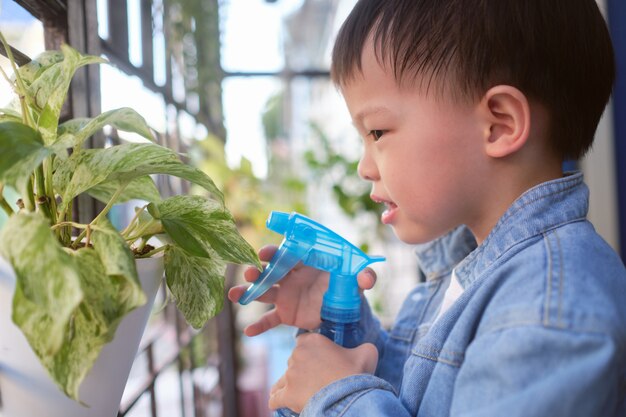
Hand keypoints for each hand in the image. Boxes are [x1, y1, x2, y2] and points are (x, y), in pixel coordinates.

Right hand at [228, 245, 376, 336]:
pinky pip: (271, 320)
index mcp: (305, 262)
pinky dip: (260, 326)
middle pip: (270, 271)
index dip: (275, 252)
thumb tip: (368, 278)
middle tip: (250, 271)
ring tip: (233, 295)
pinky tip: (249, 331)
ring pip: (264, 292)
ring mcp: (286, 295)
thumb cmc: (346, 284)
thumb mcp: (357, 280)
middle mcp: (291, 276)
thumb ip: (363, 276)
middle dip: (258, 271)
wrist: (344, 308)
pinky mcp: (287, 313)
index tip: (265, 253)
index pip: (287, 254)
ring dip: (249, 292)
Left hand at [268, 333, 378, 411]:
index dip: (310, 352)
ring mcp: (290, 374)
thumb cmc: (357, 373)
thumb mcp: (367, 353)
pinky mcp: (287, 394)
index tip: (318, 362)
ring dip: (288, 386)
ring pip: (282, 380)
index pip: (303, 342)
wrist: (349, 395)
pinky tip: (280, 404)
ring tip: (298, 394)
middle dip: (301, 370)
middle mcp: (297, 354)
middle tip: (315, 381)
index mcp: (312, 341)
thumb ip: (363, 346)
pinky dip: (277, 402)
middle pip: (293, 361)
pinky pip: (275, 399)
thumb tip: (366, 348)